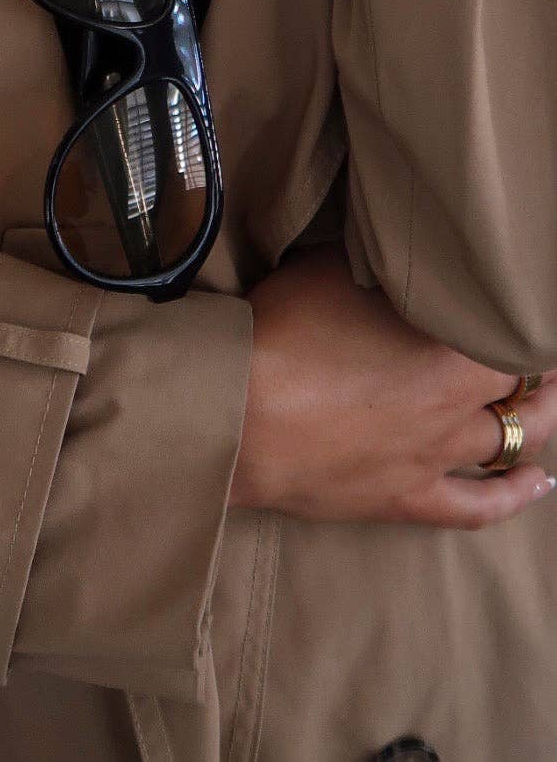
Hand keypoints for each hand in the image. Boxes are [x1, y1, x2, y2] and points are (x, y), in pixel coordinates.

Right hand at [228, 240, 556, 527]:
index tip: (521, 300)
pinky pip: (477, 508)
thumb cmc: (282, 333)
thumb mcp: (332, 270)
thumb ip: (379, 265)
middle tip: (542, 344)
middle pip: (527, 384)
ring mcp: (436, 455)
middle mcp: (458, 402)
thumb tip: (393, 256)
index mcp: (453, 344)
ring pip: (515, 440)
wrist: (237, 415)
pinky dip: (515, 496)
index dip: (520, 315)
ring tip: (555, 400)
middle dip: (543, 365)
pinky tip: (539, 484)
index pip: (512, 330)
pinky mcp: (406, 497)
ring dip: (542, 419)